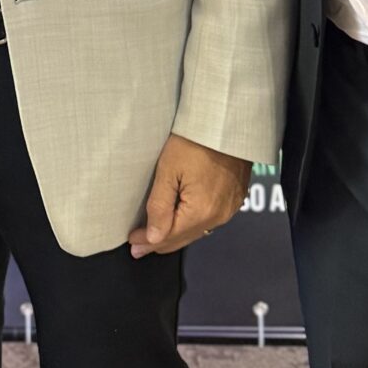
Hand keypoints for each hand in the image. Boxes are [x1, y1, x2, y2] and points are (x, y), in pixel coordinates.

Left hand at [129, 135, 250, 257]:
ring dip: (176, 234)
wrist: (226, 121)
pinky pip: (211, 219)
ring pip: (198, 231)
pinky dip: (193, 224)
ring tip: (156, 238)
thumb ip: (160, 206)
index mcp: (201, 211)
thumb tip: (153, 238)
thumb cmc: (195, 140)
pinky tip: (182, 222)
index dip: (148, 241)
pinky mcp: (235, 198)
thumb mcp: (168, 170)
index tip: (132, 242)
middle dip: (159, 243)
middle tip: (139, 247)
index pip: (168, 236)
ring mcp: (230, 208)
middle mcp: (219, 215)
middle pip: (184, 238)